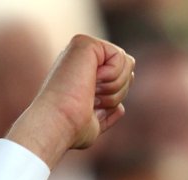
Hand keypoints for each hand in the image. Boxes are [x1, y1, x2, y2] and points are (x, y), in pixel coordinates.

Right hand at [6, 35, 134, 168]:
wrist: (59, 123)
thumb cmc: (71, 129)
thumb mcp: (94, 125)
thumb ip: (106, 115)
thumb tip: (121, 109)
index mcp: (82, 74)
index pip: (121, 77)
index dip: (115, 96)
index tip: (92, 107)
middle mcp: (82, 59)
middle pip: (128, 69)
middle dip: (117, 92)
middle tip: (92, 101)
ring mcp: (82, 49)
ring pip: (128, 63)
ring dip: (115, 87)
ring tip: (91, 93)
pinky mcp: (85, 43)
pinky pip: (121, 57)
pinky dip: (112, 77)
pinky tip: (91, 82)